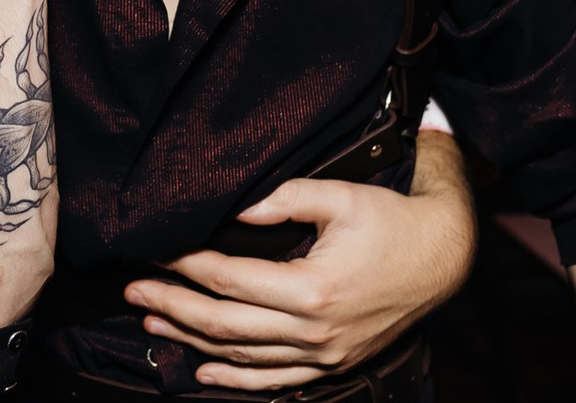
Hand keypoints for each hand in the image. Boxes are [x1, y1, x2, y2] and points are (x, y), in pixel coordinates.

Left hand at [127, 168, 475, 390]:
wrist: (443, 258)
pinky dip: (236, 380)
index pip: (228, 280)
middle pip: (225, 325)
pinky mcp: (333, 364)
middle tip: (132, 291)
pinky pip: (276, 379)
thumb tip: (234, 210)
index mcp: (312, 289)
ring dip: (192, 340)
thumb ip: (283, 198)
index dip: (185, 267)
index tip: (155, 253)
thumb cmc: (390, 220)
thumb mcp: (339, 196)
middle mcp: (314, 331)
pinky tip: (203, 370)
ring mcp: (324, 355)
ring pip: (243, 356)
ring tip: (152, 320)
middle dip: (172, 307)